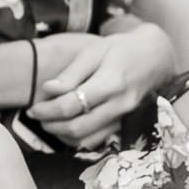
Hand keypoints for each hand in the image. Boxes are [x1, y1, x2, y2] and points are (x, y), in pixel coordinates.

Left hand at [27, 25, 174, 148]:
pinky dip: (80, 138)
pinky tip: (67, 127)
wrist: (156, 56)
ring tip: (49, 122)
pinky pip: (100, 139)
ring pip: (89, 138)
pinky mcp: (127, 123)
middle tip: (36, 117)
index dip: (47, 110)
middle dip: (51, 125)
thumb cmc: (120, 49)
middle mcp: (120, 104)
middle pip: (79, 127)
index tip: (32, 109)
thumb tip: (48, 90)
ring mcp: (126, 117)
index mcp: (110, 83)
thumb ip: (70, 73)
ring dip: (64, 135)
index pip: (71, 105)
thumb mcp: (93, 51)